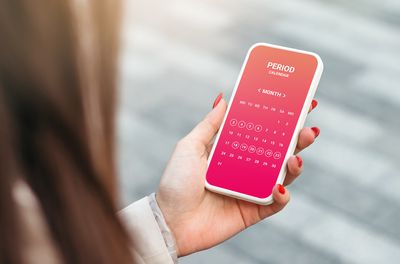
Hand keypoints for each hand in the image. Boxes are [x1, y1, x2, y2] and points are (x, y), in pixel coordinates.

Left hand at [156, 93, 319, 256]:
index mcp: (232, 150)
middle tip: (308, 128)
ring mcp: (250, 189)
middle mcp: (245, 168)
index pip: (261, 131)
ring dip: (294, 164)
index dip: (279, 118)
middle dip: (296, 139)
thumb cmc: (175, 183)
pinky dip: (282, 195)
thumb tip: (223, 98)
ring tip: (294, 157)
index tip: (298, 103)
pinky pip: (276, 203)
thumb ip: (209, 125)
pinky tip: (278, 187)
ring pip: (282, 175)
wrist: (170, 222)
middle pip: (277, 150)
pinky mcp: (253, 211)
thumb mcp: (189, 147)